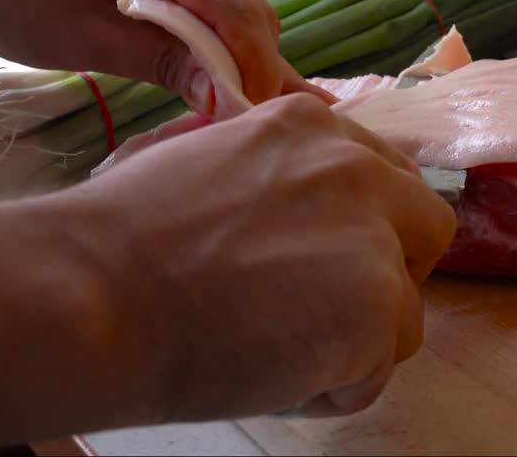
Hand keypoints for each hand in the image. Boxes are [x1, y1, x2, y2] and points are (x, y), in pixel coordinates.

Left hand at [0, 0, 306, 109]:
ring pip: (246, 18)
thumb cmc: (16, 0)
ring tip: (234, 114)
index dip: (254, 67)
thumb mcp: (86, 41)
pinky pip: (223, 18)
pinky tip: (229, 88)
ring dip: (245, 63)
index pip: (237, 12)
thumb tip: (226, 97)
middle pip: (252, 15)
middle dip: (257, 70)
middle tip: (244, 126)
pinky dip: (228, 53)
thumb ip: (162, 63)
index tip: (252, 118)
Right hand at [52, 93, 456, 421]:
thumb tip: (284, 199)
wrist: (91, 293)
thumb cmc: (116, 237)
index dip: (363, 226)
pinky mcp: (377, 307)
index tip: (328, 260)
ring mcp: (374, 237)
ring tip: (278, 353)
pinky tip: (273, 378)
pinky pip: (377, 371)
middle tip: (330, 311)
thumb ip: (268, 168)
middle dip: (390, 273)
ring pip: (406, 310)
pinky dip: (333, 389)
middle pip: (425, 227)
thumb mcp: (202, 156)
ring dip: (356, 341)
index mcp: (311, 126)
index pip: (382, 175)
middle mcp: (356, 168)